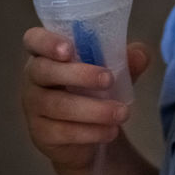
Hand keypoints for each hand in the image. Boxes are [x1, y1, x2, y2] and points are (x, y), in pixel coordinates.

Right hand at [21, 26, 151, 171]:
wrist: (85, 135)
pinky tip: (111, 131)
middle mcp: (33, 78)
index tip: (69, 49)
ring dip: (93, 109)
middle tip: (109, 79)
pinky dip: (91, 132)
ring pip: (57, 105)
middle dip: (78, 74)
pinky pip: (63, 132)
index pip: (34, 39)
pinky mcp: (41, 134)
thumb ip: (125, 61)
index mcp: (45, 53)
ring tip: (122, 113)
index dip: (47, 42)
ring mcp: (33, 107)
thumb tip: (141, 54)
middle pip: (44, 71)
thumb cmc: (91, 90)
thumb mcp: (111, 72)